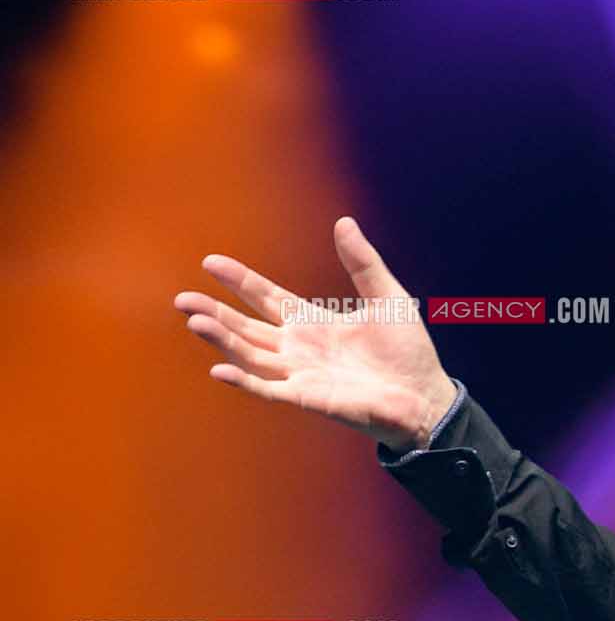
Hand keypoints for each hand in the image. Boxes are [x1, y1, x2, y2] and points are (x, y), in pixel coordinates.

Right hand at [173, 217, 455, 452]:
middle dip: (214, 313)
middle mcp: (299, 347)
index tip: (211, 262)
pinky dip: (245, 381)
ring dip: (222, 340)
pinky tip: (220, 368)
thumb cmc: (407, 351)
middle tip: (182, 299)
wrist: (426, 395)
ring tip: (195, 321)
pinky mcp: (309, 398)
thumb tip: (344, 222)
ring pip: (250, 355)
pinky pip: (269, 389)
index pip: (265, 297)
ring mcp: (301, 374)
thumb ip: (363, 263)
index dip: (239, 281)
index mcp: (313, 322)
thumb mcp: (388, 297)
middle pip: (246, 328)